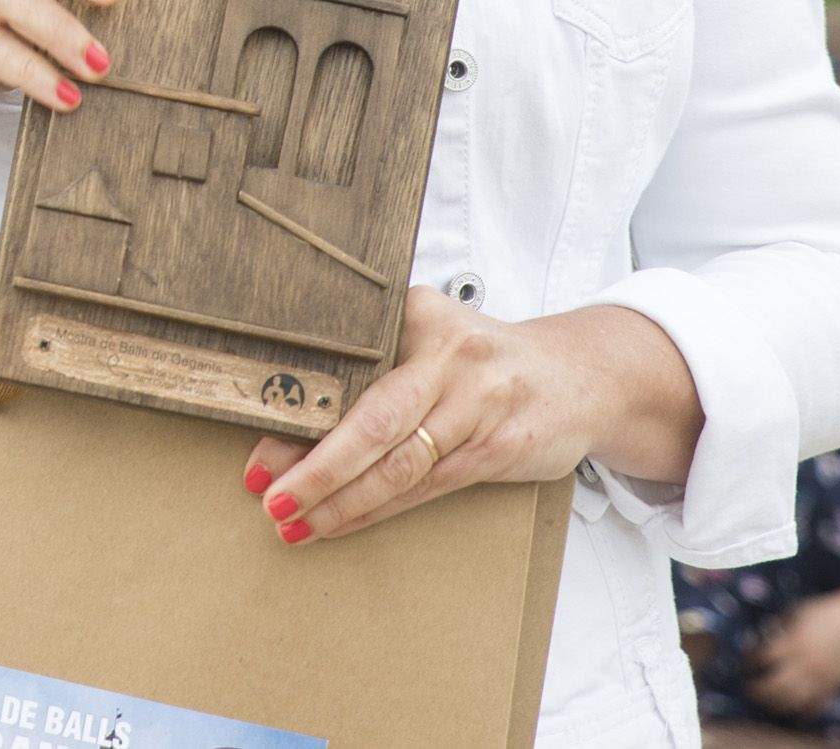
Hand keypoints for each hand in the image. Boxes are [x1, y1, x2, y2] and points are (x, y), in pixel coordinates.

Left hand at [239, 287, 597, 544]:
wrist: (580, 377)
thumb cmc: (484, 359)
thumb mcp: (434, 335)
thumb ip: (378, 356)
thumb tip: (290, 408)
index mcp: (423, 315)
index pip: (352, 364)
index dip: (304, 408)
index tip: (259, 437)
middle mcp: (450, 356)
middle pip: (373, 419)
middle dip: (316, 465)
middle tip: (268, 492)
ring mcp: (477, 404)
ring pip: (397, 465)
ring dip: (340, 500)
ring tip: (292, 520)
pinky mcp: (496, 449)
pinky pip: (425, 487)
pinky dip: (376, 510)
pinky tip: (341, 523)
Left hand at [748, 595, 839, 714]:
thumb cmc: (826, 611)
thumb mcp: (799, 610)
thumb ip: (781, 623)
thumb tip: (765, 635)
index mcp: (795, 642)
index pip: (765, 657)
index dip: (751, 661)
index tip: (743, 663)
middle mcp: (806, 663)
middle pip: (776, 685)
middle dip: (759, 689)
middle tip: (748, 689)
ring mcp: (821, 678)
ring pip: (793, 700)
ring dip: (775, 704)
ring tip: (765, 703)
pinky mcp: (834, 686)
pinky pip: (816, 706)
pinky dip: (802, 712)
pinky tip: (793, 712)